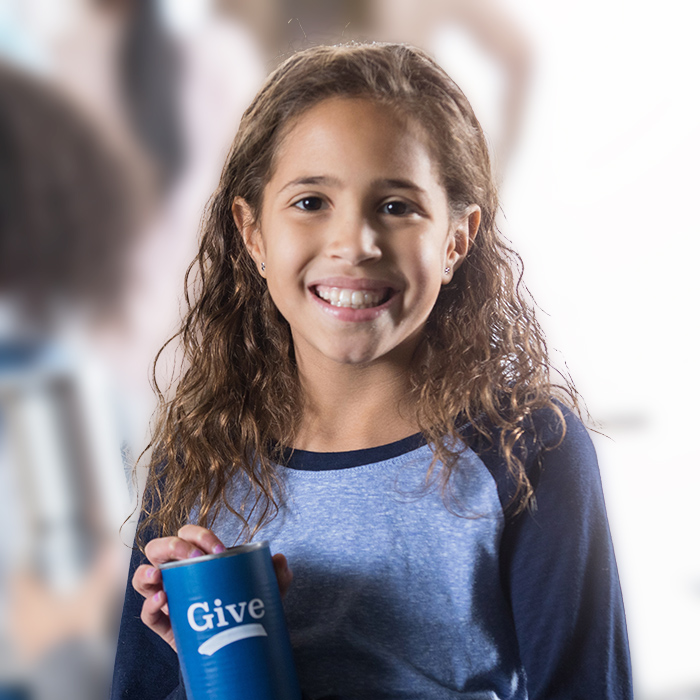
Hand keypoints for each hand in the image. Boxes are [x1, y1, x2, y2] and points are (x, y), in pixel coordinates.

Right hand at [132, 525, 292, 651]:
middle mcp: (176, 573)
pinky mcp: (164, 624)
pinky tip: (161, 601)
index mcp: (197, 559)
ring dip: (147, 572)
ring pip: (143, 577)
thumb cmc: (241, 608)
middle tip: (194, 557)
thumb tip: (279, 559)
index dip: (200, 536)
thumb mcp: (262, 591)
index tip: (220, 550)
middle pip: (159, 548)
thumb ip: (275, 576)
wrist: (234, 647)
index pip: (189, 535)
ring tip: (159, 576)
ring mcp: (167, 598)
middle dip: (173, 546)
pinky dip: (149, 606)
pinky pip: (146, 614)